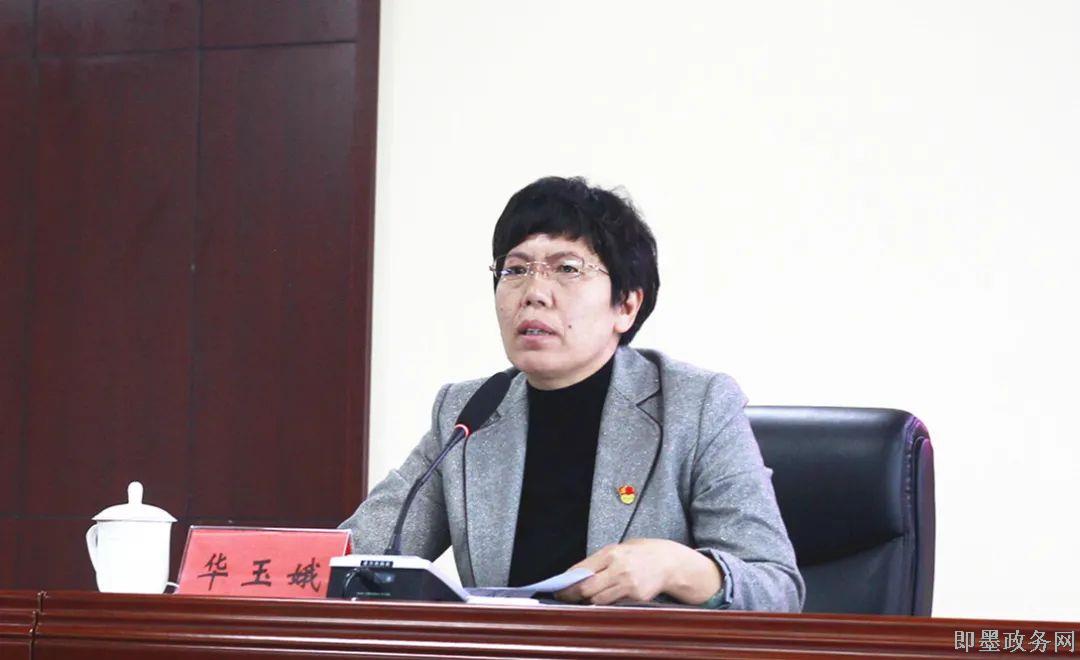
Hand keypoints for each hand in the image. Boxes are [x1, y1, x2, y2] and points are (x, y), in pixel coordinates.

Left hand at [554, 538, 719, 605]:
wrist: (670, 562)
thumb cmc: (642, 553)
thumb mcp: (620, 548)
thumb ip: (600, 560)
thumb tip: (578, 574)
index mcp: (612, 552)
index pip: (582, 570)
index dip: (568, 582)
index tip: (559, 587)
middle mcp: (619, 568)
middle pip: (587, 588)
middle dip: (574, 594)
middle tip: (567, 596)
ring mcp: (628, 584)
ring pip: (599, 600)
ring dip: (590, 600)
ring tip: (586, 597)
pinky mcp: (636, 597)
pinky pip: (614, 603)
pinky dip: (606, 603)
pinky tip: (605, 598)